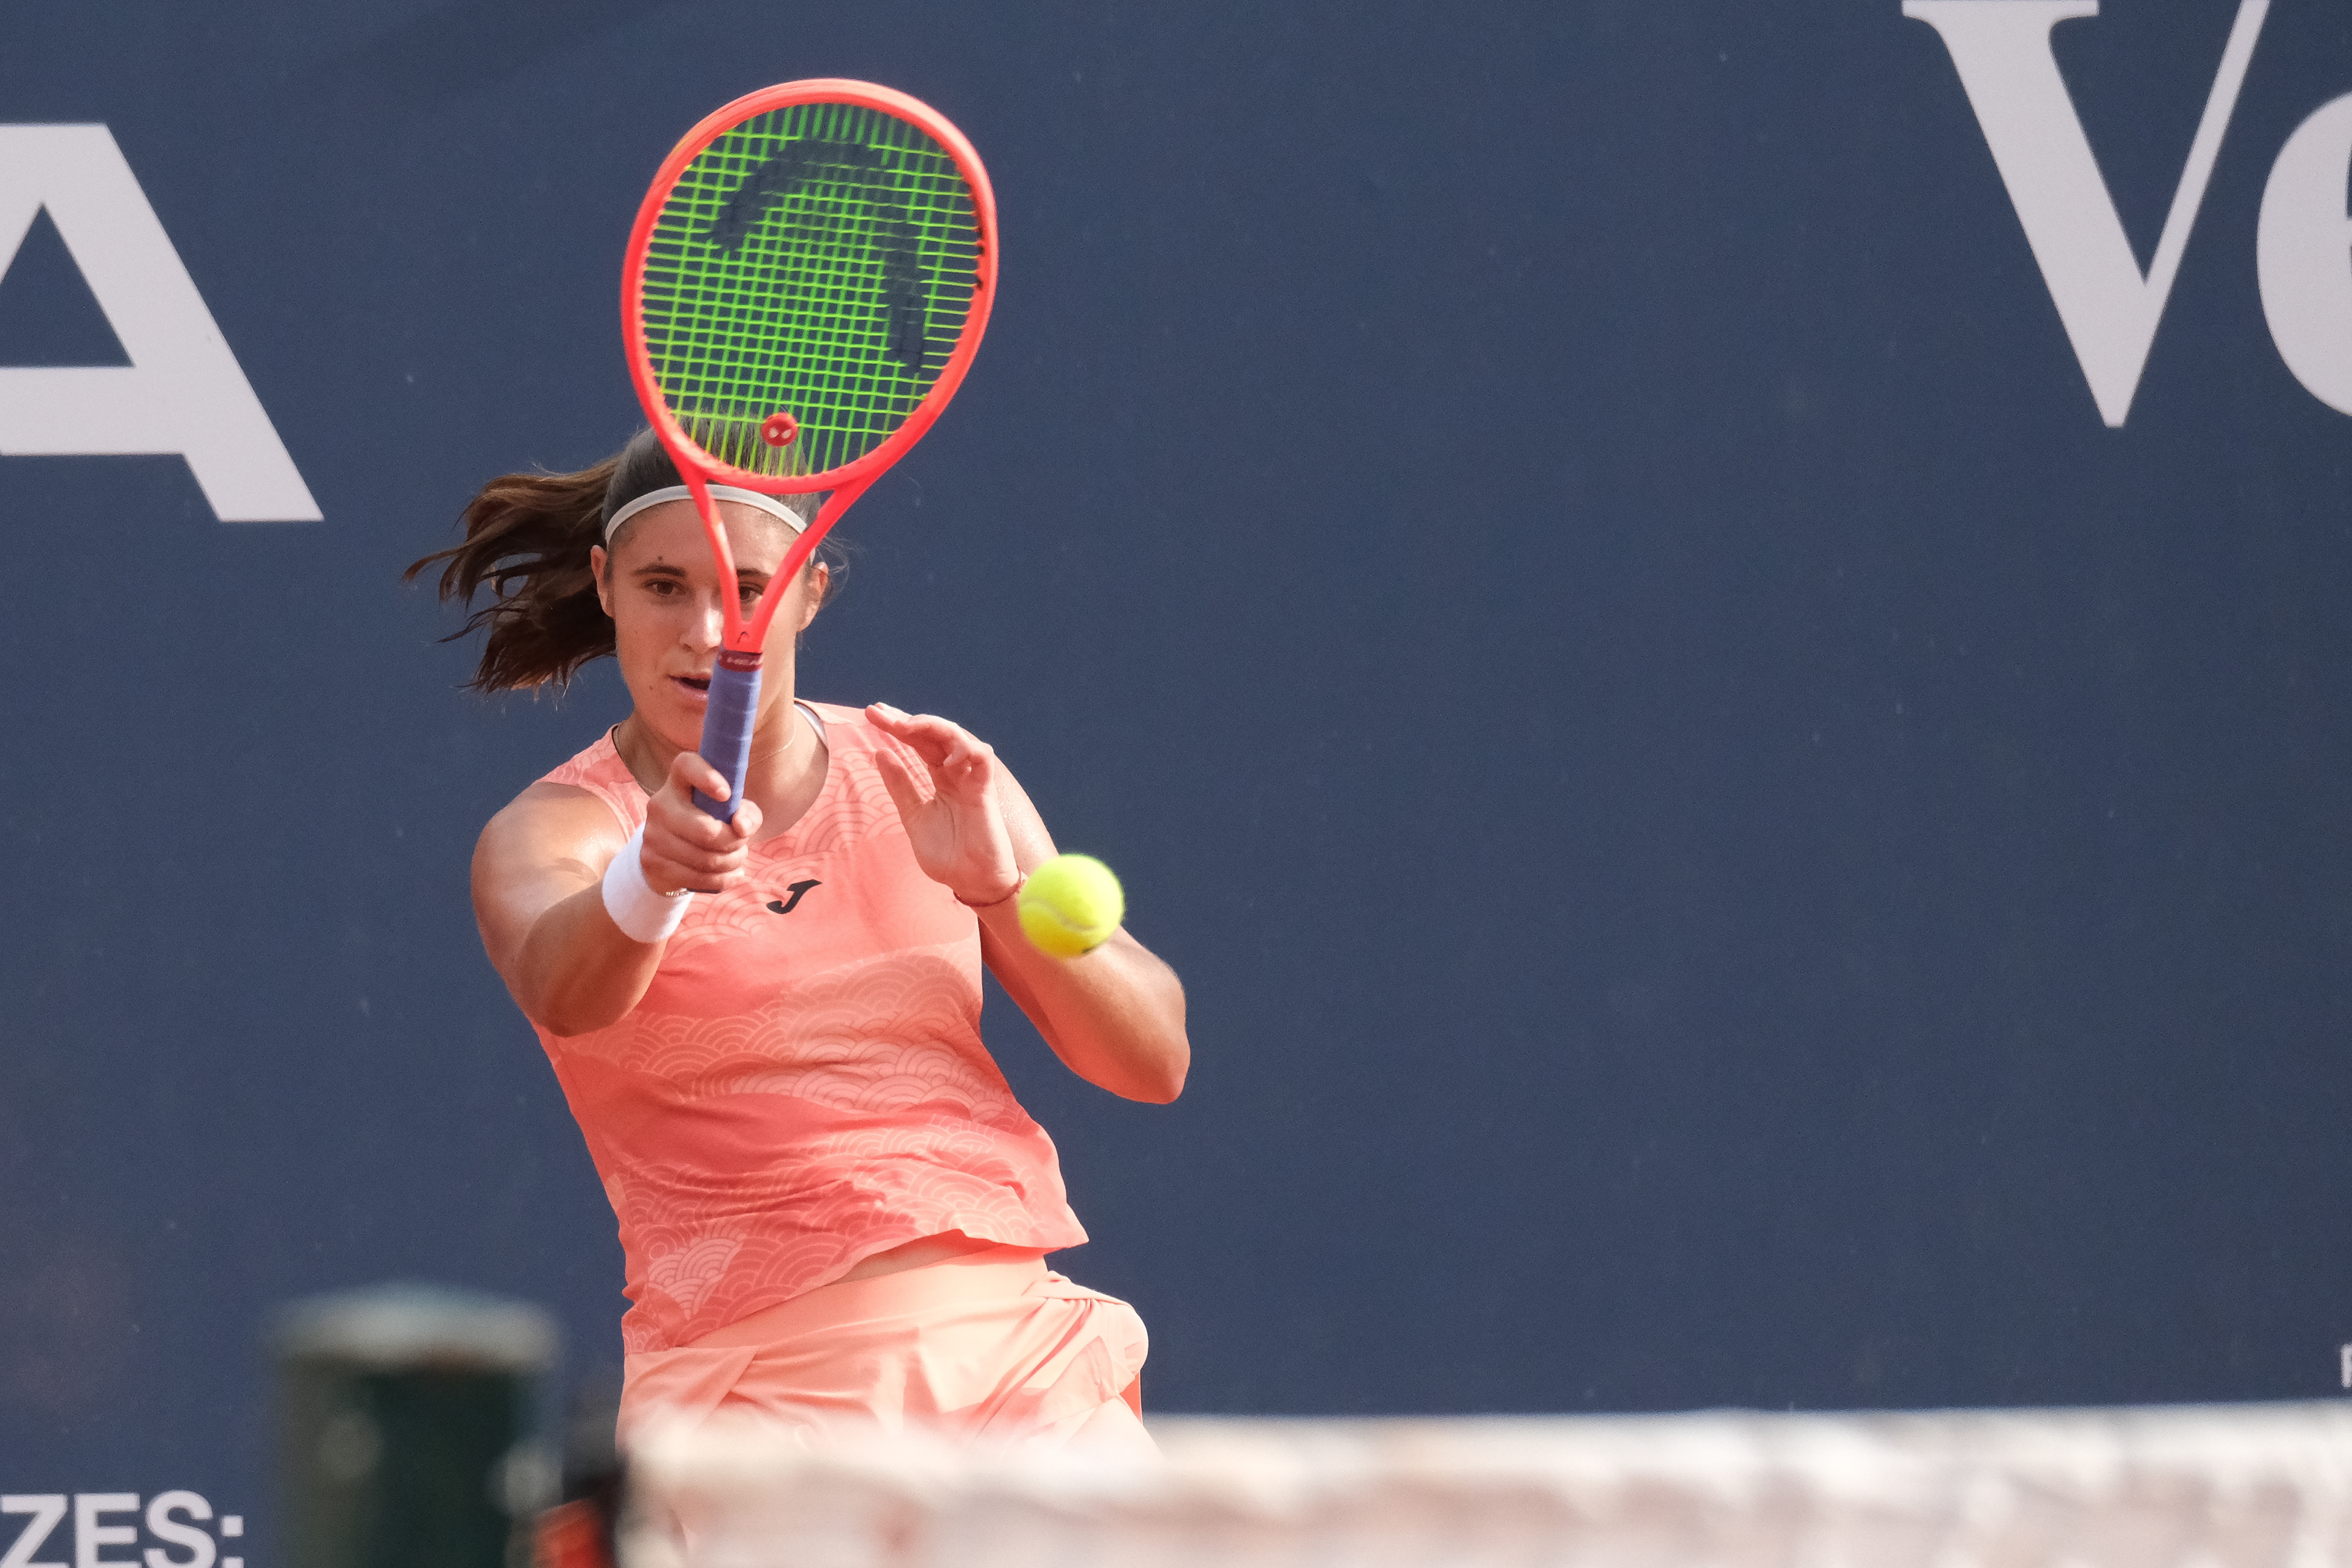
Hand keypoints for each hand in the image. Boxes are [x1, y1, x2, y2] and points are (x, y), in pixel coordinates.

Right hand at [640, 749, 762, 893]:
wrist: (670, 850)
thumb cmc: (709, 820)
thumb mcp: (732, 810)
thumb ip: (747, 813)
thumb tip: (741, 827)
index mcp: (679, 780)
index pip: (686, 766)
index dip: (707, 776)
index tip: (727, 795)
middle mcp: (660, 803)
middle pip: (705, 830)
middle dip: (734, 842)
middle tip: (742, 842)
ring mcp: (652, 834)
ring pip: (704, 858)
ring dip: (732, 862)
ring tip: (738, 857)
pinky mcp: (652, 861)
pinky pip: (697, 878)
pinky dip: (724, 879)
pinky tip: (733, 874)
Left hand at [867, 703, 1019, 904]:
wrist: (970, 883)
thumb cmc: (947, 855)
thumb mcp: (913, 816)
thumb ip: (900, 786)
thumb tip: (880, 753)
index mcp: (940, 780)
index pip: (919, 743)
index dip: (898, 727)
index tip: (873, 714)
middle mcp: (957, 775)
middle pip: (934, 735)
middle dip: (907, 720)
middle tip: (880, 712)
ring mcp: (972, 780)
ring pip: (958, 737)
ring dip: (933, 726)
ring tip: (907, 727)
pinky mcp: (985, 792)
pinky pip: (983, 759)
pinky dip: (966, 749)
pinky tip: (946, 756)